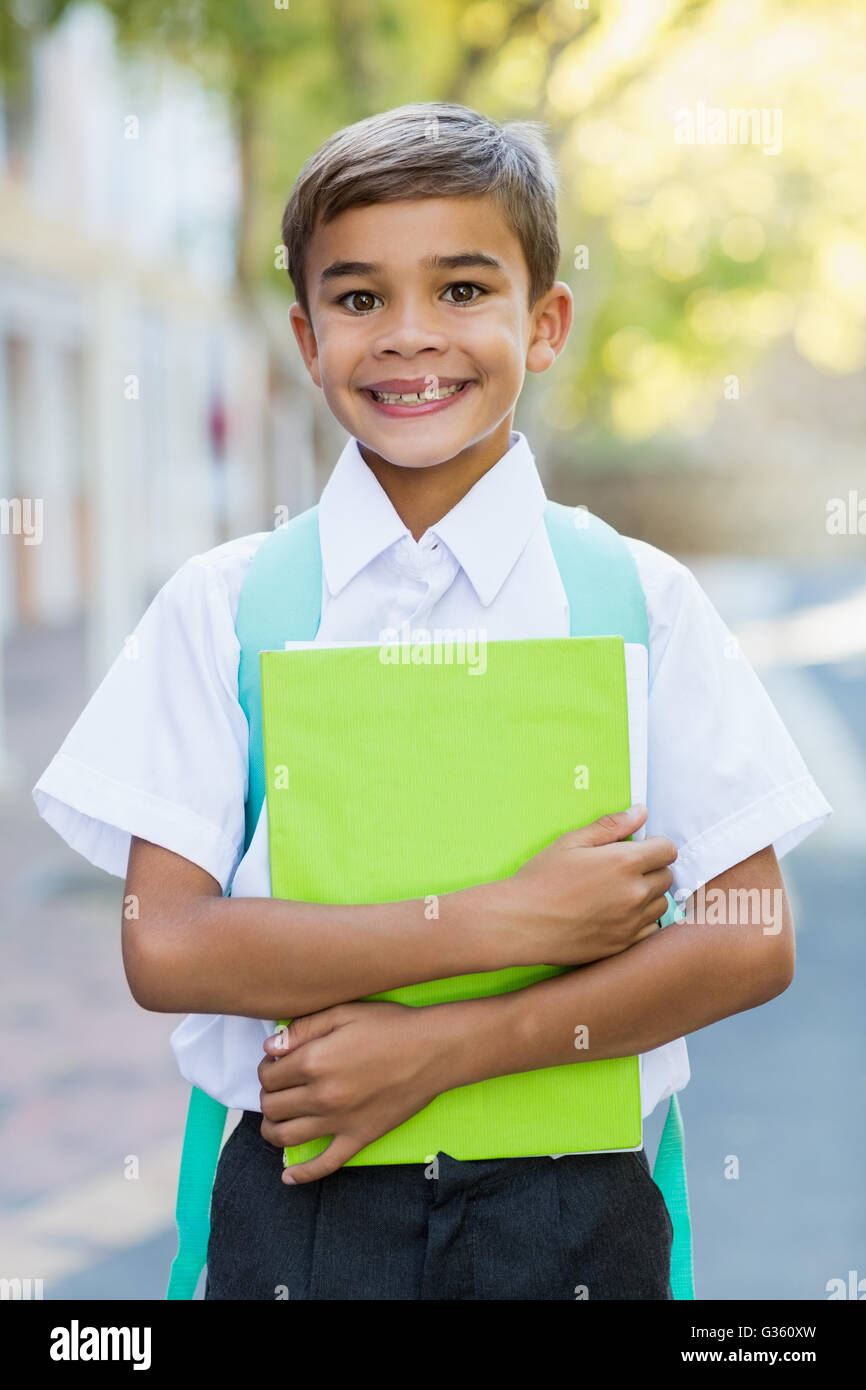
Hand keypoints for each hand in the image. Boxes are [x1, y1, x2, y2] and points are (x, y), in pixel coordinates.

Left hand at [257, 1000, 452, 1183]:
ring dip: (272, 1129)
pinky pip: (324, 1164)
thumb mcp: (343, 1012)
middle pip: (272, 1106)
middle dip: (268, 1095)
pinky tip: (288, 1176)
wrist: (434, 1050)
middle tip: (279, 1086)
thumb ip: (302, 1028)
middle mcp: (321, 1096)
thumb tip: (271, 1047)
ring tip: (277, 1118)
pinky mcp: (359, 1138)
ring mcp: (339, 1122)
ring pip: (286, 1137)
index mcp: (313, 1061)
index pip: (268, 1075)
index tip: (276, 1062)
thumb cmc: (391, 1026)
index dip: (266, 1067)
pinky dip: (302, 1174)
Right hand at [490, 804, 676, 967]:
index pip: (668, 850)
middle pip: (667, 876)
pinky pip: (651, 930)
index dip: (654, 845)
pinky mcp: (624, 945)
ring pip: (661, 904)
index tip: (638, 848)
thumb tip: (641, 812)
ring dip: (649, 895)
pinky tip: (618, 914)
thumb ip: (611, 826)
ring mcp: (631, 922)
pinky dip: (641, 921)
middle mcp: (635, 893)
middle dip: (652, 868)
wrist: (521, 923)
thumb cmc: (541, 878)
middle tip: (623, 870)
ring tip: (619, 892)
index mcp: (624, 862)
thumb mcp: (571, 842)